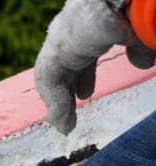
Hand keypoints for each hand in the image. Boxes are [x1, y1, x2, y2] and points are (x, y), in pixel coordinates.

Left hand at [35, 0, 155, 133]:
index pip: (82, 51)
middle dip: (67, 90)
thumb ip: (140, 47)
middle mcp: (73, 27)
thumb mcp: (143, 31)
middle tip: (69, 112)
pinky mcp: (56, 50)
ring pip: (53, 75)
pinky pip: (50, 81)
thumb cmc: (140, 9)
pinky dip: (55, 103)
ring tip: (63, 125)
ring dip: (58, 102)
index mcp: (93, 21)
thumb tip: (143, 64)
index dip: (83, 75)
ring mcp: (62, 36)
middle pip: (64, 65)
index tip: (84, 93)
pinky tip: (60, 121)